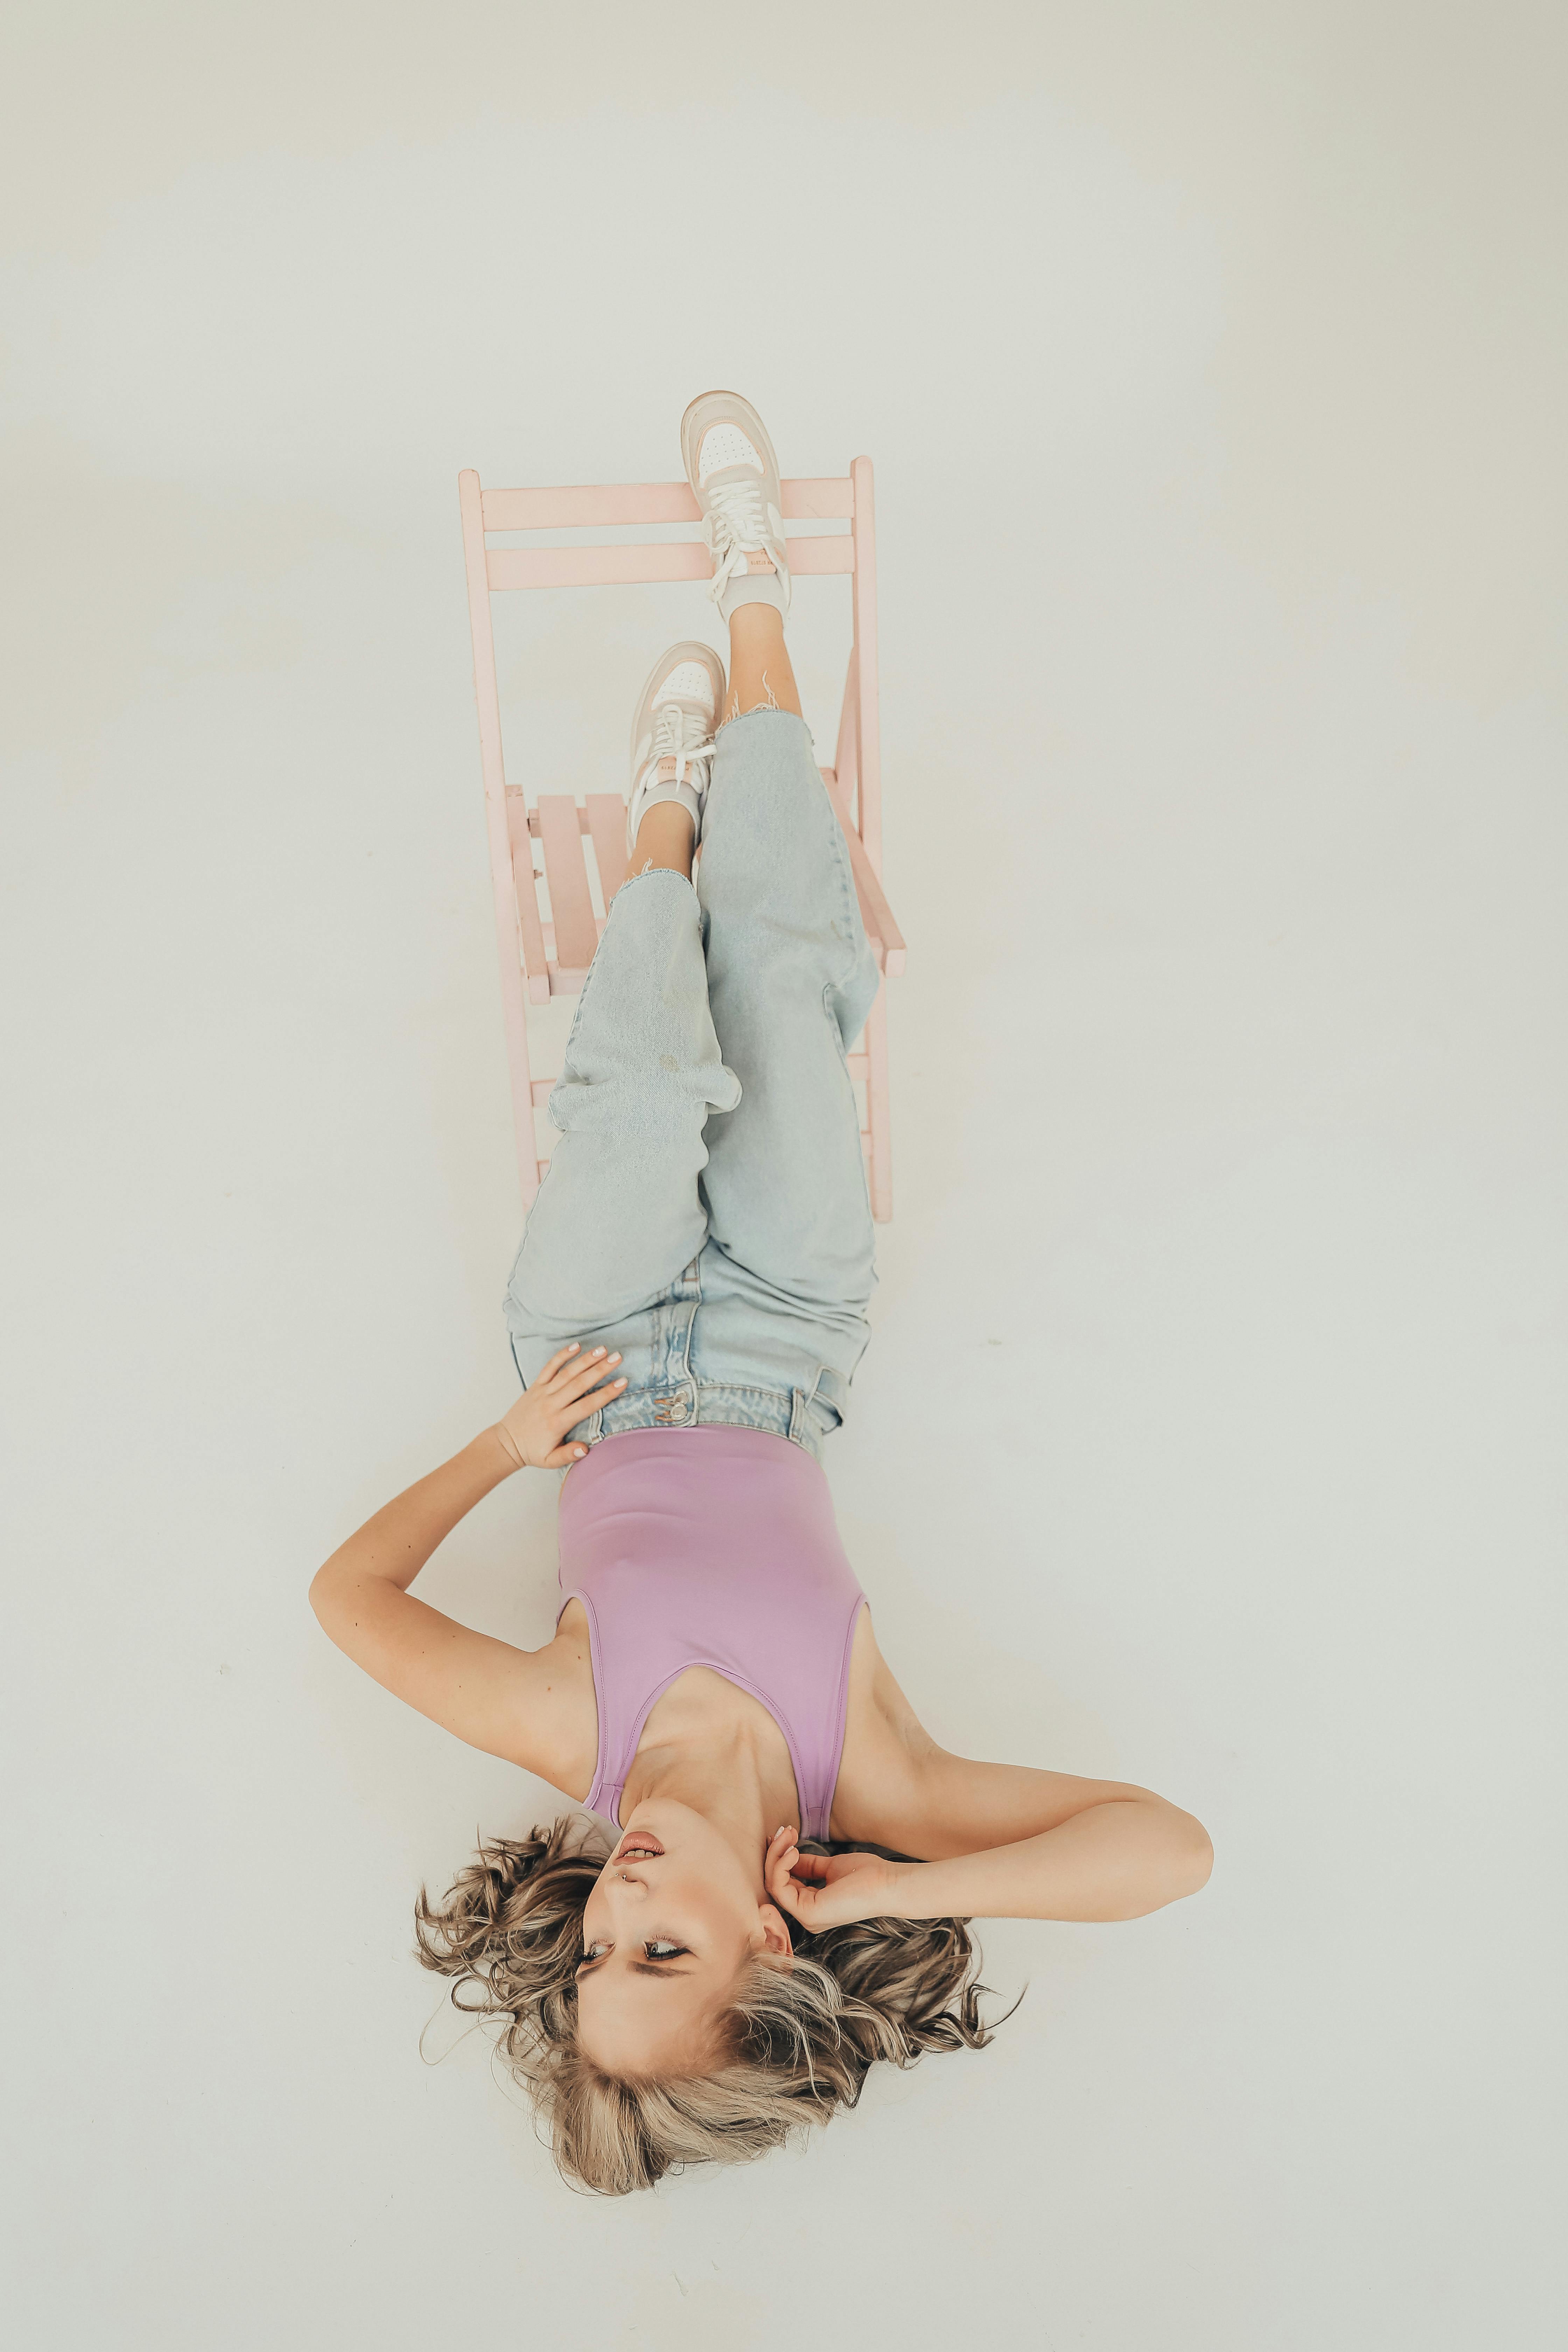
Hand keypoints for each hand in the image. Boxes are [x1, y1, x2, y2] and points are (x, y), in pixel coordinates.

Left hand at [491, 1344, 627, 1471]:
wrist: (506, 1443)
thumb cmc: (532, 1452)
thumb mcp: (550, 1461)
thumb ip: (568, 1455)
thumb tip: (586, 1449)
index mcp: (558, 1422)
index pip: (587, 1405)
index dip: (606, 1393)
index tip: (622, 1382)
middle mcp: (551, 1404)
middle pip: (579, 1383)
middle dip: (600, 1369)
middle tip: (618, 1358)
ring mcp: (542, 1393)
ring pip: (567, 1373)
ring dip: (585, 1360)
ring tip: (603, 1349)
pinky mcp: (535, 1386)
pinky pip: (549, 1367)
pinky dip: (562, 1355)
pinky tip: (576, 1345)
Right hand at [764, 1827, 902, 1933]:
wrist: (887, 1884)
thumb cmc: (868, 1876)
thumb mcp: (831, 1867)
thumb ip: (809, 1866)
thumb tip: (790, 1855)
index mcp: (812, 1906)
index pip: (784, 1883)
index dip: (779, 1857)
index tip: (783, 1834)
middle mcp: (806, 1915)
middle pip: (775, 1883)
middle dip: (775, 1852)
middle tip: (784, 1830)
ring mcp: (806, 1917)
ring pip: (774, 1884)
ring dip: (776, 1855)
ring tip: (788, 1835)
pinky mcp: (808, 1913)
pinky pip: (780, 1887)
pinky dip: (782, 1865)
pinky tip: (793, 1851)